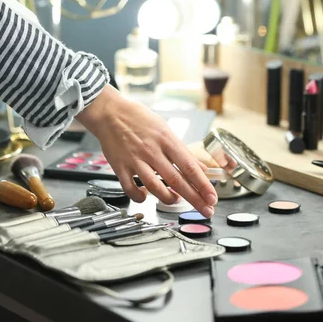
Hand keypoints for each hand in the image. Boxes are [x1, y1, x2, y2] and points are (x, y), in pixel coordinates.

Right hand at [76, 85, 217, 217]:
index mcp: (166, 139)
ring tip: (175, 200)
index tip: (212, 197)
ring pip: (155, 187)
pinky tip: (146, 196)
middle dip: (194, 198)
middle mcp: (152, 150)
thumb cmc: (138, 118)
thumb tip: (200, 167)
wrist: (110, 112)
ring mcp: (135, 160)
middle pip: (176, 180)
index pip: (189, 166)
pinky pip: (130, 189)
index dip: (202, 184)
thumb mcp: (165, 128)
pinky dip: (140, 197)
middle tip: (206, 210)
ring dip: (168, 198)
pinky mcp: (120, 167)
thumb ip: (182, 150)